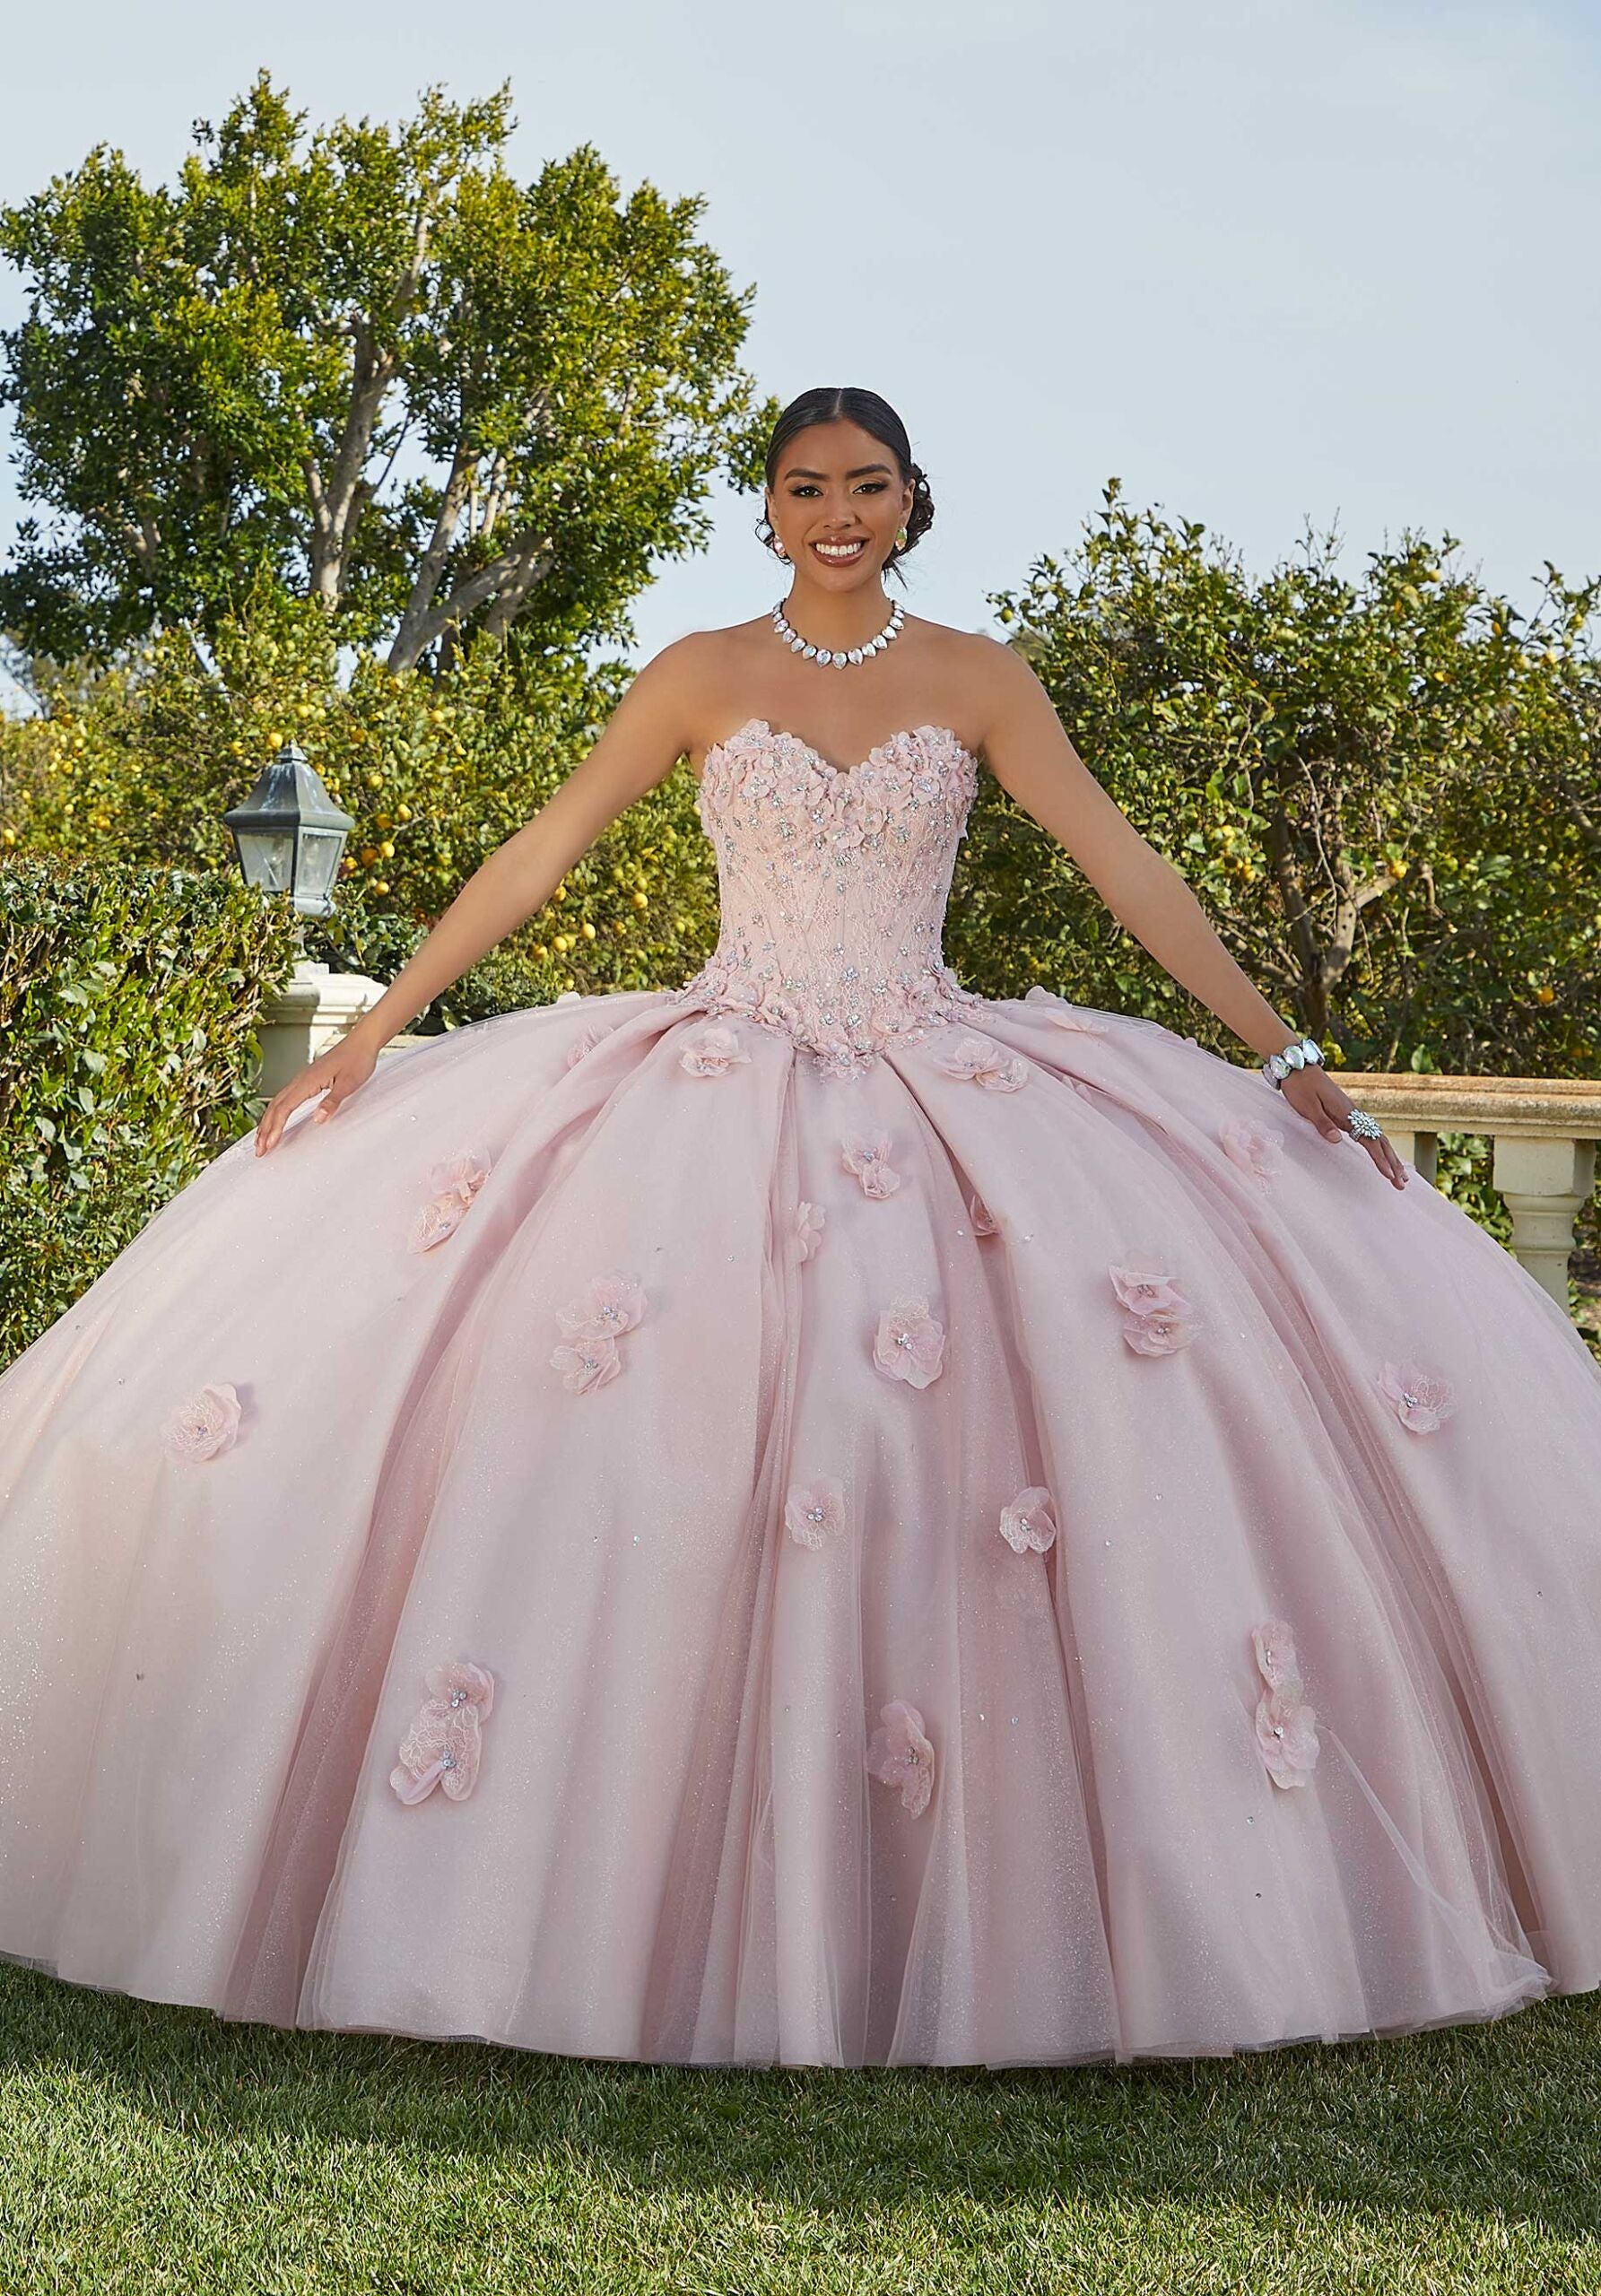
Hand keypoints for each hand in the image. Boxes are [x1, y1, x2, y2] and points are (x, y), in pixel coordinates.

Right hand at [253, 1031, 378, 1155]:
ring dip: (267, 1122)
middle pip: (275, 1107)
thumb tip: (318, 1118)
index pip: (285, 1108)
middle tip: (259, 1150)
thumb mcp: (349, 1083)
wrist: (361, 1043)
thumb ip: (332, 1101)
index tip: (269, 1144)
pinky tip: (275, 1119)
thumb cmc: (357, 1061)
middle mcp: (300, 1080)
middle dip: (264, 1129)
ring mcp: (302, 1079)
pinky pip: (284, 1098)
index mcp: (307, 1081)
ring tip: (260, 1140)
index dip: (275, 1127)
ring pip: (277, 1103)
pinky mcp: (306, 1080)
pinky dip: (276, 1112)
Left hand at [1278, 1065, 1409, 1190]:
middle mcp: (1354, 1113)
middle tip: (1402, 1184)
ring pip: (1377, 1137)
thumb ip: (1323, 1124)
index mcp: (1346, 1113)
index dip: (1380, 1159)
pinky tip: (1384, 1154)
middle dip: (1393, 1163)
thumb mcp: (1308, 1107)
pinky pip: (1369, 1132)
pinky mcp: (1347, 1112)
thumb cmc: (1300, 1087)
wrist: (1297, 1066)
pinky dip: (1380, 1146)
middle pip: (1380, 1141)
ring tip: (1400, 1174)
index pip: (1370, 1141)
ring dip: (1390, 1156)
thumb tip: (1337, 1140)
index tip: (1389, 1175)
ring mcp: (1352, 1113)